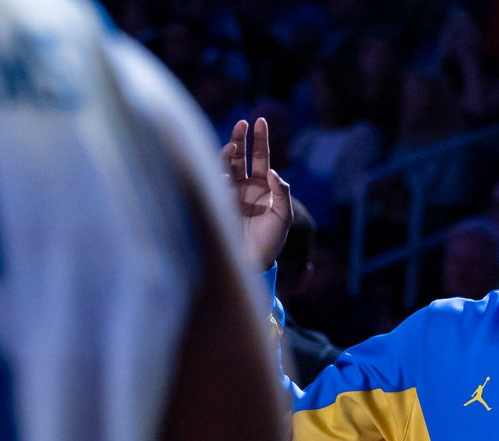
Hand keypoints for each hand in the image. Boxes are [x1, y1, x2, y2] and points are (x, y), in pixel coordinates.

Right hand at [221, 117, 293, 269]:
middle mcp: (244, 185)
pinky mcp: (217, 201)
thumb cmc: (271, 241)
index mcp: (262, 186)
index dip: (260, 139)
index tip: (260, 120)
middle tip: (242, 123)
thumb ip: (281, 192)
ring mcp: (229, 192)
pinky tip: (224, 169)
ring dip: (228, 152)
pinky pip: (215, 180)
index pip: (260, 156)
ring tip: (233, 145)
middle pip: (241, 155)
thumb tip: (272, 171)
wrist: (253, 262)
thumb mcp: (283, 216)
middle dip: (241, 138)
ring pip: (226, 164)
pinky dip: (218, 171)